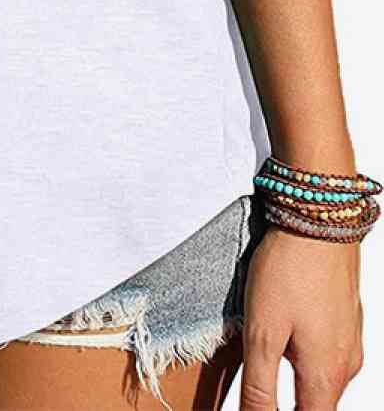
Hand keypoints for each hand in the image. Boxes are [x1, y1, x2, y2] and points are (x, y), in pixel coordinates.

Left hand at [240, 226, 363, 408]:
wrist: (319, 215)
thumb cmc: (289, 269)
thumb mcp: (262, 333)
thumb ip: (260, 388)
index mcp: (325, 376)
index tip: (258, 408)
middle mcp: (346, 363)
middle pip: (315, 405)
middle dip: (286, 402)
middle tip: (256, 380)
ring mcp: (350, 338)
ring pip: (320, 375)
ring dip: (293, 372)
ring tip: (264, 345)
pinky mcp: (346, 316)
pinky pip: (325, 347)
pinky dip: (302, 346)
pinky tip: (283, 322)